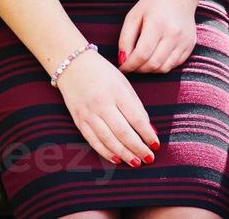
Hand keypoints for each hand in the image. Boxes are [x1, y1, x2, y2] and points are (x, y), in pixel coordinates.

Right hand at [54, 47, 162, 166]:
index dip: (147, 134)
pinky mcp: (78, 120)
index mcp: (116, 91)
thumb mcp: (123, 82)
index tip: (156, 144)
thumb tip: (148, 128)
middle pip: (123, 132)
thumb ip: (136, 105)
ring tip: (136, 162)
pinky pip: (93, 140)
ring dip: (124, 154)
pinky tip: (117, 159)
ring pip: (108, 140)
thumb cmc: (102, 72)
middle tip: (149, 158)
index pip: (136, 118)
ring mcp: (88, 113)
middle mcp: (102, 104)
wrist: (72, 65)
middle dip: (138, 148)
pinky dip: (105, 152)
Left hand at [118, 0, 200, 73]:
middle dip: (138, 69)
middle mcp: (173, 34)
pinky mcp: (190, 45)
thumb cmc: (153, 3)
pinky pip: (174, 65)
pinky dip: (162, 66)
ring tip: (142, 62)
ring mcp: (184, 41)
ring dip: (150, 70)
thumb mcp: (134, 15)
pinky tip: (155, 57)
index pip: (141, 55)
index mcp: (157, 24)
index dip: (129, 65)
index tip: (122, 67)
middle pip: (153, 64)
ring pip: (164, 68)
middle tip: (131, 66)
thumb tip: (123, 60)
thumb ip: (125, 38)